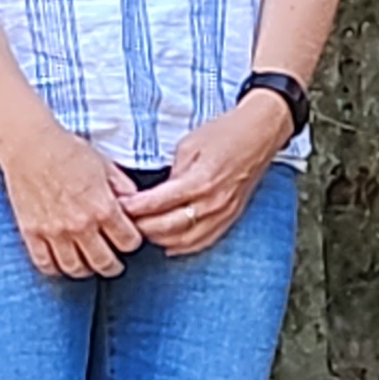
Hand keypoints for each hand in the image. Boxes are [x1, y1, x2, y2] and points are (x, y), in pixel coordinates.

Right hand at [0, 127, 145, 276]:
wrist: (30, 144)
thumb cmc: (68, 150)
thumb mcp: (105, 165)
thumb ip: (123, 188)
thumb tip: (135, 203)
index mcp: (103, 208)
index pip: (128, 242)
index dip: (133, 242)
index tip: (129, 240)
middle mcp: (81, 225)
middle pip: (104, 263)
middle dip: (114, 266)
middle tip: (114, 264)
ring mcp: (54, 232)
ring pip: (75, 268)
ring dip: (86, 270)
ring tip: (89, 265)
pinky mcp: (32, 233)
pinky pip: (45, 263)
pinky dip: (56, 268)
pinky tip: (62, 263)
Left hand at [125, 92, 288, 254]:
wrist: (260, 134)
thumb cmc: (225, 133)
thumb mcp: (189, 145)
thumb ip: (171, 174)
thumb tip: (153, 194)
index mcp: (199, 181)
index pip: (157, 204)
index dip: (134, 208)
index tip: (118, 206)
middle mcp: (211, 202)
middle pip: (167, 227)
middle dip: (140, 226)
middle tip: (123, 221)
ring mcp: (222, 213)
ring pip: (183, 240)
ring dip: (159, 238)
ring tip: (142, 231)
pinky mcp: (230, 218)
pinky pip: (203, 241)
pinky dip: (182, 246)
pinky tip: (168, 244)